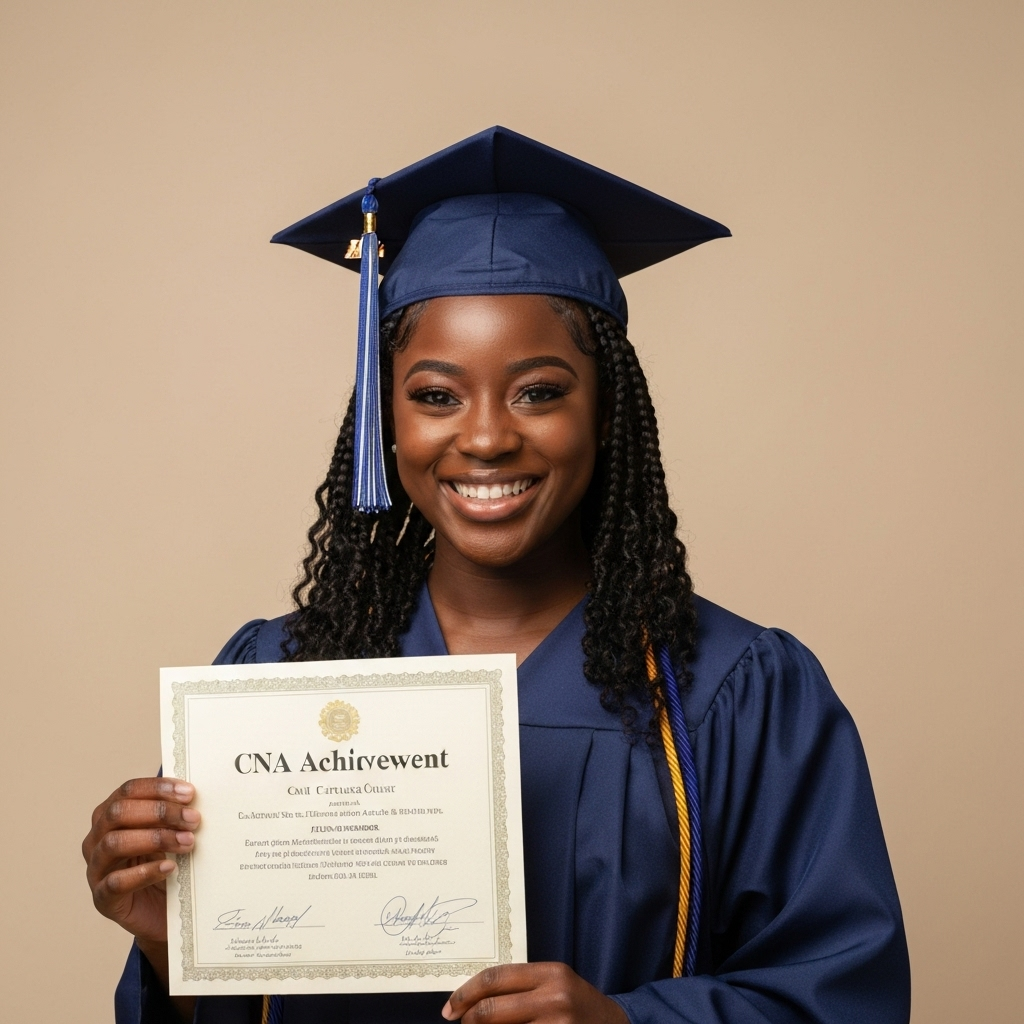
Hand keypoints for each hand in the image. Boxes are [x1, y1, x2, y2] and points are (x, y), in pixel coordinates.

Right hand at [82, 777, 199, 945]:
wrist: (163, 912)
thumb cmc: (165, 864)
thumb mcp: (170, 834)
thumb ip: (176, 816)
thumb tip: (196, 797)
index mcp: (111, 817)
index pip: (128, 791)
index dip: (158, 788)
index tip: (189, 793)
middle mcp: (97, 840)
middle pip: (118, 812)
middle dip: (159, 812)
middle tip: (193, 819)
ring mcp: (96, 870)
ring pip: (114, 843)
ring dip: (155, 838)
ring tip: (187, 842)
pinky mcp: (102, 899)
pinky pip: (116, 883)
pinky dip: (144, 873)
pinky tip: (169, 867)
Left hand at [441, 962, 628, 1023]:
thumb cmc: (578, 1004)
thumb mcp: (555, 982)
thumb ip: (522, 986)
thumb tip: (476, 997)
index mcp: (550, 973)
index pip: (495, 978)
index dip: (467, 993)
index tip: (451, 1007)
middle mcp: (554, 997)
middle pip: (493, 1008)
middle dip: (469, 1019)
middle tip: (460, 1023)